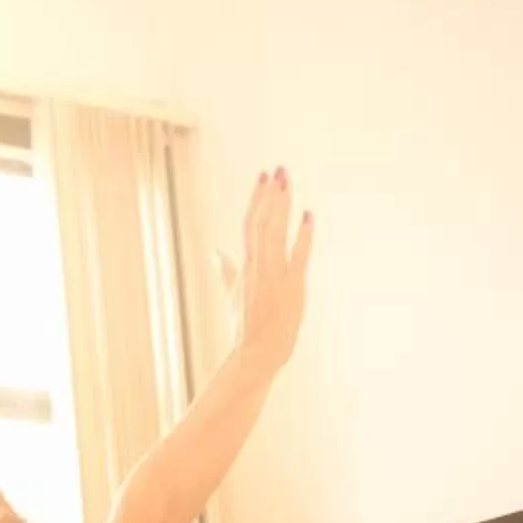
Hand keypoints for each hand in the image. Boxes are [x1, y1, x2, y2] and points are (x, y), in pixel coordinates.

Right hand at [224, 167, 311, 376]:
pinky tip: (307, 215)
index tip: (263, 178)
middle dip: (270, 194)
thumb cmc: (246, 325)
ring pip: (275, 232)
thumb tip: (215, 252)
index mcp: (244, 265)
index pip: (249, 224)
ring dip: (281, 205)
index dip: (257, 199)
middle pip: (261, 222)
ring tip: (287, 181)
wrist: (255, 353)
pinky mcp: (290, 286)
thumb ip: (226, 269)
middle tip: (278, 170)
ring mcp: (273, 275)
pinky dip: (303, 234)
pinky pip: (297, 254)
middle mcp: (257, 266)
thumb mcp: (234, 292)